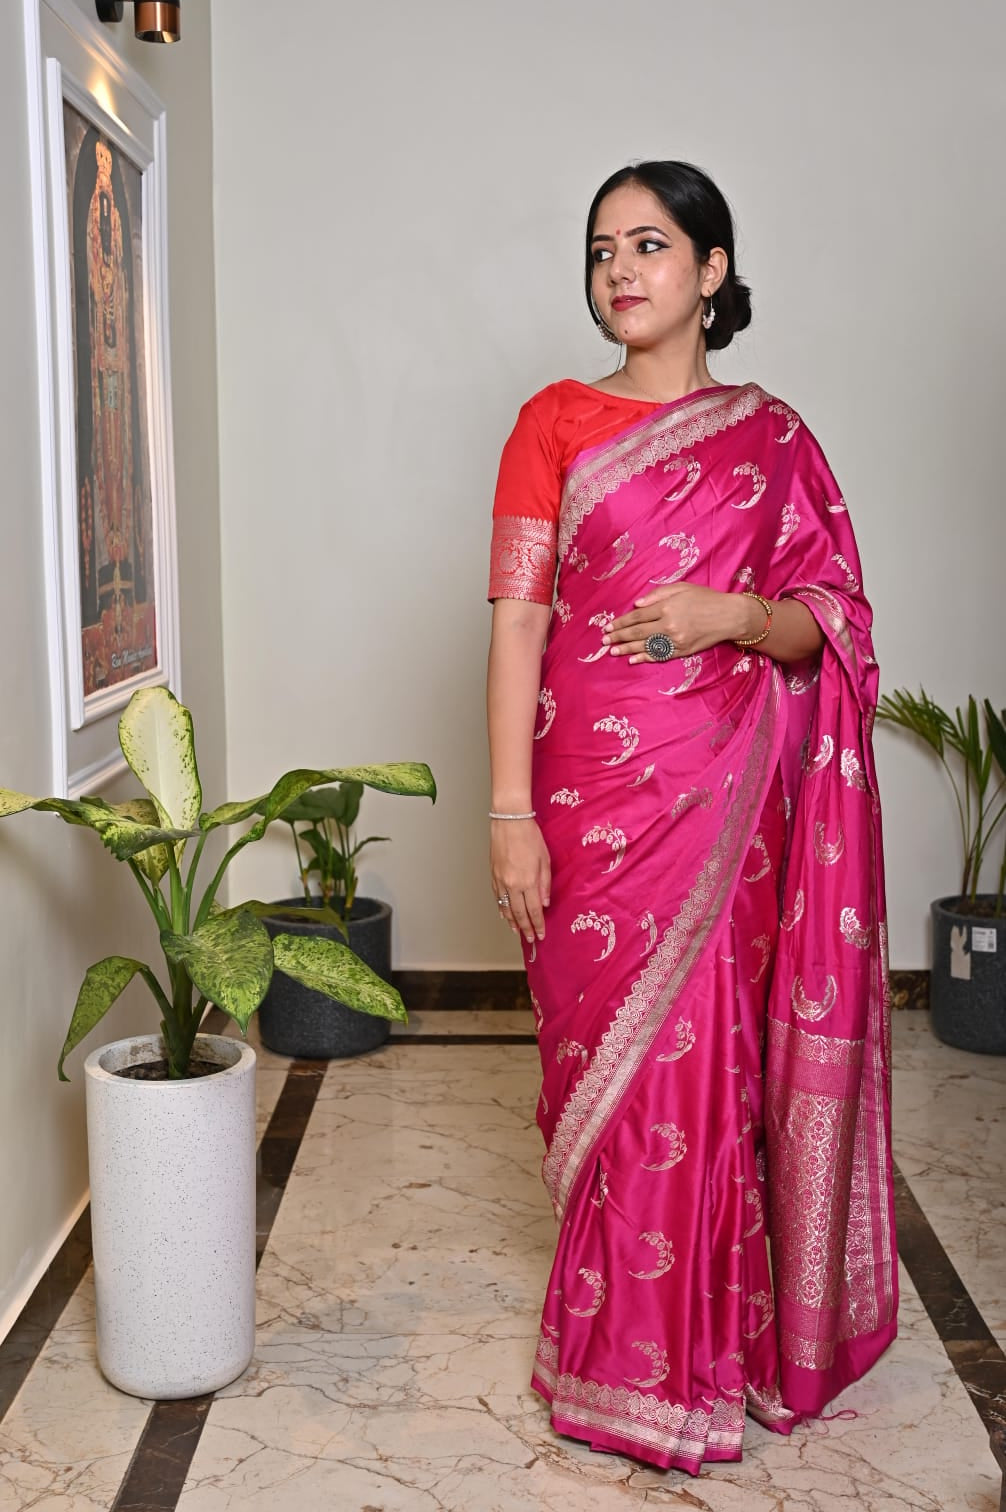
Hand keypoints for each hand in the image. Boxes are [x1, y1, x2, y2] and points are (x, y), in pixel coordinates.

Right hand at [490, 819, 550, 942]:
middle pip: (519, 913)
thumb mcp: (545, 860)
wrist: (509, 821)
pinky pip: (497, 897)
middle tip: (530, 938)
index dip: (538, 924)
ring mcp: (501, 880)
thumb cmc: (530, 836)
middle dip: (526, 928)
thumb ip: (545, 883)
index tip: (540, 934)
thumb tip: (545, 902)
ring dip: (512, 921)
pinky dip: (501, 908)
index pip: (534, 910)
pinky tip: (504, 914)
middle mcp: (513, 884)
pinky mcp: (493, 875)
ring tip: (517, 931)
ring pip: (506, 907)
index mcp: (528, 881)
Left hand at [604, 584, 754, 661]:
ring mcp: (676, 640)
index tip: (608, 627)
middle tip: (605, 641)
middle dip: (619, 637)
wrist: (729, 616)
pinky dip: (645, 658)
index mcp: (667, 607)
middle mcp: (669, 624)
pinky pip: (660, 655)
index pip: (637, 616)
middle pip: (638, 632)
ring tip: (612, 652)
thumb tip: (637, 605)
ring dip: (627, 649)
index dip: (621, 622)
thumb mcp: (682, 588)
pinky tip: (633, 659)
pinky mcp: (682, 651)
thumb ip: (658, 594)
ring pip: (646, 646)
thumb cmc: (705, 598)